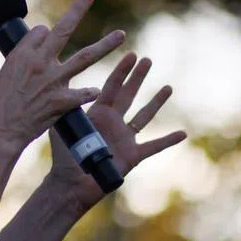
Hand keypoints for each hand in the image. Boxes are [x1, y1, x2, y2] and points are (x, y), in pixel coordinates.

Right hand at [0, 0, 125, 153]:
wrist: (0, 126)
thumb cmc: (1, 99)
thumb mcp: (8, 69)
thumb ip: (27, 54)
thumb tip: (42, 35)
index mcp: (24, 53)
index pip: (43, 31)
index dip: (47, 34)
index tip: (47, 39)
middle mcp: (40, 62)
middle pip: (63, 30)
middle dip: (77, 11)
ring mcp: (53, 81)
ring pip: (85, 57)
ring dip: (105, 45)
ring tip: (121, 34)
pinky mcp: (61, 101)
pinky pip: (83, 93)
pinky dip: (90, 91)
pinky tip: (96, 91)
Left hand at [46, 51, 186, 210]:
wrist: (71, 184)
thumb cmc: (63, 157)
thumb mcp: (62, 127)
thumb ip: (64, 106)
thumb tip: (59, 81)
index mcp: (97, 113)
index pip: (112, 87)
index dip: (121, 71)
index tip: (130, 55)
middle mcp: (113, 122)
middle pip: (129, 95)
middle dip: (138, 77)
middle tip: (147, 60)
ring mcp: (124, 138)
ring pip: (144, 116)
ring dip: (156, 102)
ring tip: (168, 87)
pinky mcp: (132, 156)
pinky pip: (153, 146)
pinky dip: (167, 141)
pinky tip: (182, 133)